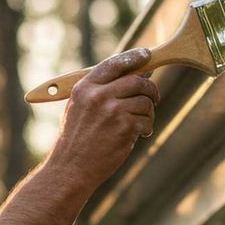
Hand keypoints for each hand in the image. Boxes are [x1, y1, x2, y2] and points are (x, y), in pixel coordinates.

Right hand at [46, 47, 158, 188]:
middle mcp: (99, 96)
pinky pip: (147, 121)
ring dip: (148, 113)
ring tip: (139, 124)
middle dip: (150, 89)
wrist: (71, 168)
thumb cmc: (77, 139)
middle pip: (137, 81)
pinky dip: (146, 128)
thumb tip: (141, 73)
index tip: (146, 56)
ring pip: (145, 102)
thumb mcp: (82, 107)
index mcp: (85, 88)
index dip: (134, 57)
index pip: (115, 64)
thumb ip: (106, 89)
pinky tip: (137, 135)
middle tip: (153, 98)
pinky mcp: (125, 127)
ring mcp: (113, 111)